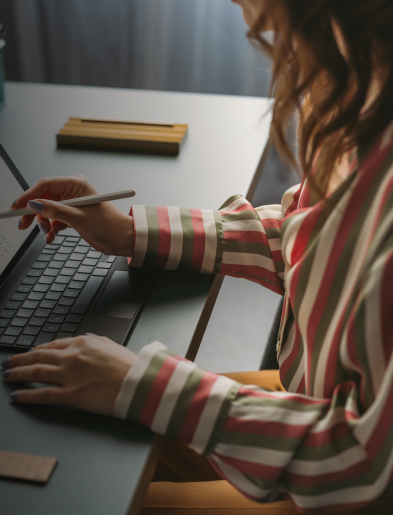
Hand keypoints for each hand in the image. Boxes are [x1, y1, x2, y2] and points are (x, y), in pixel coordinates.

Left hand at [1, 335, 137, 415]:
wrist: (138, 382)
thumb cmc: (129, 365)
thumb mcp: (111, 344)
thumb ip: (96, 340)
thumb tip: (87, 336)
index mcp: (82, 343)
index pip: (52, 346)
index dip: (36, 350)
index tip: (28, 353)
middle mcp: (71, 357)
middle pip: (38, 357)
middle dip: (19, 360)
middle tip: (8, 363)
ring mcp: (69, 375)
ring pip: (35, 373)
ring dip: (17, 374)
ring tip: (7, 375)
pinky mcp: (70, 394)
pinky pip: (42, 395)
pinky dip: (25, 395)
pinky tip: (16, 396)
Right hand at [12, 175, 133, 256]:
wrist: (122, 239)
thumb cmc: (109, 224)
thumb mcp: (78, 218)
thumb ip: (55, 211)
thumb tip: (34, 204)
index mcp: (76, 184)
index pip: (45, 185)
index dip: (29, 195)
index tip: (17, 206)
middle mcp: (72, 192)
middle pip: (43, 198)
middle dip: (33, 212)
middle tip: (23, 224)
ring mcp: (72, 205)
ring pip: (47, 211)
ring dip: (43, 223)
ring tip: (47, 233)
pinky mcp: (72, 217)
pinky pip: (54, 221)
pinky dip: (50, 229)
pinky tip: (51, 237)